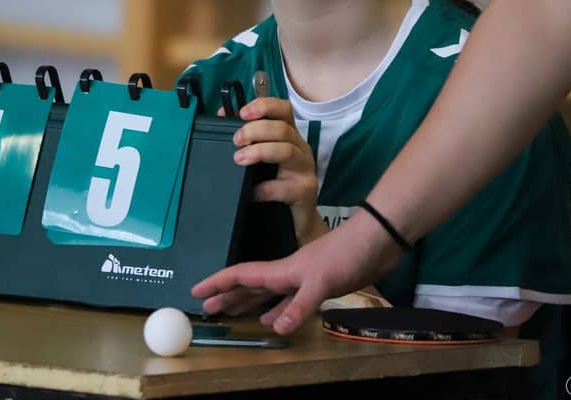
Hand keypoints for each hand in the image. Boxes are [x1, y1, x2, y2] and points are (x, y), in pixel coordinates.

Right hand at [192, 209, 402, 333]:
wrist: (376, 242)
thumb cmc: (346, 254)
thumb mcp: (321, 281)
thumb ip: (298, 305)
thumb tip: (273, 329)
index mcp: (280, 270)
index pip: (240, 275)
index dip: (217, 283)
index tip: (194, 291)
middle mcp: (286, 274)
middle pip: (248, 287)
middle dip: (226, 297)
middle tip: (205, 310)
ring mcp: (301, 280)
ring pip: (266, 295)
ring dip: (247, 304)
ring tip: (229, 315)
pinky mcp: (317, 287)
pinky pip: (288, 303)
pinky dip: (277, 311)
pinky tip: (271, 321)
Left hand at [232, 97, 324, 244]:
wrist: (296, 222)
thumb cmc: (277, 185)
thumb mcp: (261, 158)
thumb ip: (246, 137)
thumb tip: (222, 116)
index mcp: (289, 136)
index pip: (283, 109)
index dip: (264, 105)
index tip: (243, 112)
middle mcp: (300, 148)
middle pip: (282, 128)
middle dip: (256, 130)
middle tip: (236, 140)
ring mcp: (305, 169)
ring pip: (286, 150)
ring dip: (260, 151)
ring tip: (240, 159)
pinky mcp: (305, 191)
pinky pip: (283, 187)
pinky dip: (263, 188)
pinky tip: (251, 192)